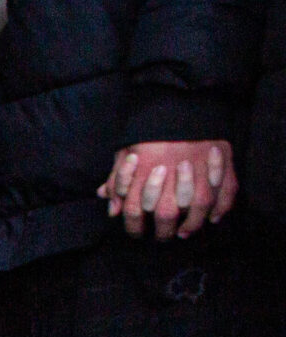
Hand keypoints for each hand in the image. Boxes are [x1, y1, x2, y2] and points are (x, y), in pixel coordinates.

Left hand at [99, 141, 236, 240]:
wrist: (182, 101)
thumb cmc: (150, 130)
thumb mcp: (125, 151)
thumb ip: (117, 182)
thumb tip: (112, 210)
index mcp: (143, 172)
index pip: (134, 211)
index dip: (134, 227)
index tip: (139, 233)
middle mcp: (171, 175)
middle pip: (165, 215)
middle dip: (164, 231)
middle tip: (165, 235)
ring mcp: (200, 168)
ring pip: (197, 208)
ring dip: (192, 225)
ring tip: (186, 232)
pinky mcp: (223, 162)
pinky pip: (225, 192)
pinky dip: (221, 208)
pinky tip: (213, 218)